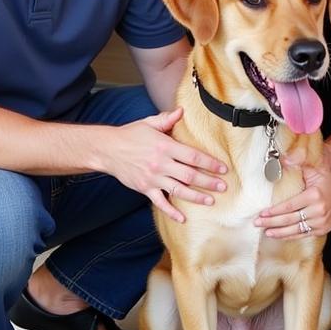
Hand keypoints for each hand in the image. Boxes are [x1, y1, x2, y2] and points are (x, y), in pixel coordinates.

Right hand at [103, 109, 226, 222]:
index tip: (223, 168)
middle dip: (209, 182)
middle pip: (190, 175)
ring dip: (196, 197)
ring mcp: (152, 177)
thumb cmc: (130, 134)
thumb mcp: (149, 123)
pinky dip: (171, 212)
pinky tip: (182, 218)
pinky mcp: (144, 188)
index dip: (210, 163)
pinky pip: (159, 202)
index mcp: (165, 146)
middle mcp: (161, 163)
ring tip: (211, 201)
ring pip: (178, 190)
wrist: (107, 149)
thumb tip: (182, 111)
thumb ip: (167, 119)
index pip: (193, 156)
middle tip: (223, 187)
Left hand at [254, 152, 330, 239]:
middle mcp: (317, 210)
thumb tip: (282, 159)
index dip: (275, 210)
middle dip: (271, 222)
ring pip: (295, 230)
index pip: (290, 205)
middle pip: (290, 219)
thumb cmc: (327, 183)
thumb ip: (300, 163)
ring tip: (265, 231)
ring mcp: (320, 223)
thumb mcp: (317, 170)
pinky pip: (302, 235)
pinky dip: (288, 236)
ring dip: (278, 232)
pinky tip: (278, 235)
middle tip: (257, 223)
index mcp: (314, 195)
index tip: (262, 213)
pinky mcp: (320, 231)